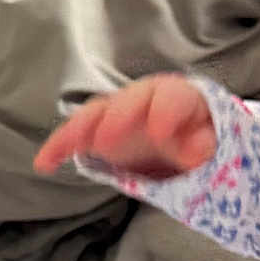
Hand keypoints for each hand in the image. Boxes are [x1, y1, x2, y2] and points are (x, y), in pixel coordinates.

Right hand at [33, 74, 215, 180]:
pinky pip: (77, 136)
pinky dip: (60, 147)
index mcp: (181, 98)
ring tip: (62, 151)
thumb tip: (200, 146)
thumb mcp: (215, 144)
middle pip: (130, 100)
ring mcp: (119, 114)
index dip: (166, 111)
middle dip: (117, 117)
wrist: (192, 143)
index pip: (174, 97)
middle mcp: (147, 99)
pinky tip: (44, 164)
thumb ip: (207, 144)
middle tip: (106, 140)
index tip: (159, 132)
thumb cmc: (206, 141)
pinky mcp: (100, 134)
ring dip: (80, 130)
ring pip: (97, 114)